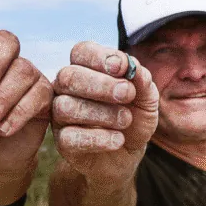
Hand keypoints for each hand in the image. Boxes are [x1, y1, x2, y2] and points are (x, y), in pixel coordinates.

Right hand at [52, 41, 157, 183]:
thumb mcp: (146, 98)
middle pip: (68, 76)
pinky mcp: (62, 142)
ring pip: (66, 107)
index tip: (122, 68)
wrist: (128, 153)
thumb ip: (142, 81)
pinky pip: (71, 137)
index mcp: (85, 69)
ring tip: (126, 120)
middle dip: (100, 84)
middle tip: (127, 94)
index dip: (100, 57)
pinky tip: (118, 139)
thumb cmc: (133, 118)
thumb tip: (134, 68)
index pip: (81, 52)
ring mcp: (60, 116)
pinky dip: (99, 138)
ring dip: (102, 113)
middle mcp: (66, 89)